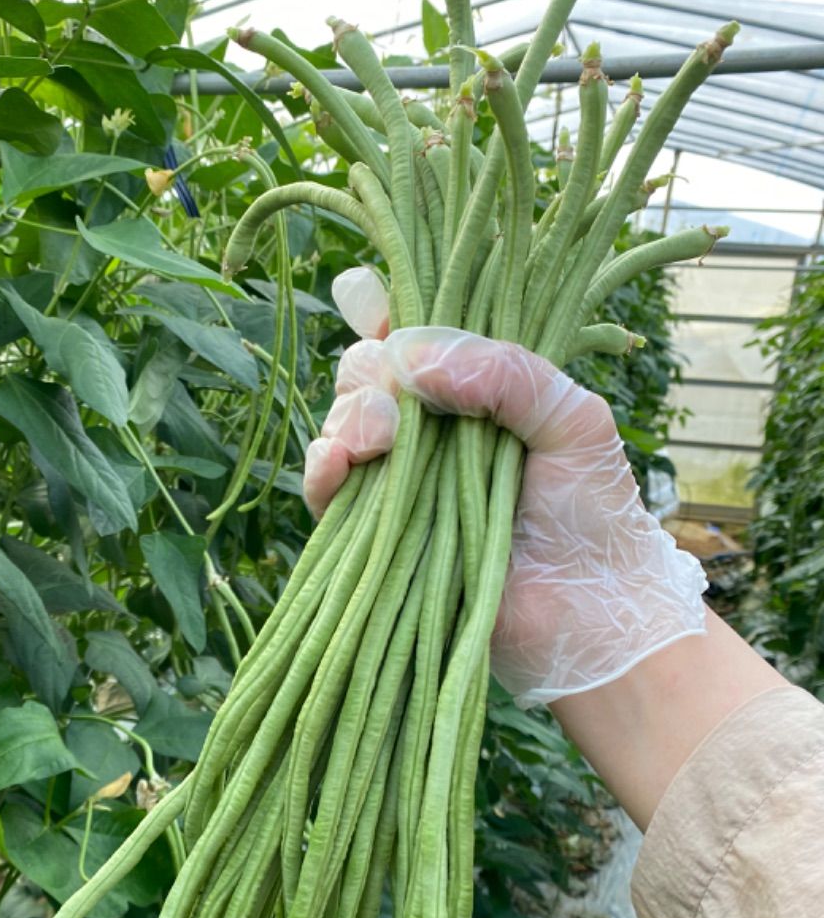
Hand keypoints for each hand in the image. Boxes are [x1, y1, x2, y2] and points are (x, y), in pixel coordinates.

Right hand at [310, 267, 707, 709]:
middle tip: (399, 402)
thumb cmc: (593, 516)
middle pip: (367, 372)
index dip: (386, 311)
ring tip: (380, 439)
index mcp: (476, 390)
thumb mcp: (572, 419)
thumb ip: (506, 373)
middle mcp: (431, 430)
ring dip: (349, 418)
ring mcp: (400, 481)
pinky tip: (340, 463)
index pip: (415, 331)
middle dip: (370, 374)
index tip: (373, 303)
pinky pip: (326, 490)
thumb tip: (411, 358)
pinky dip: (322, 468)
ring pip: (341, 423)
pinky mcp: (375, 535)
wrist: (588, 615)